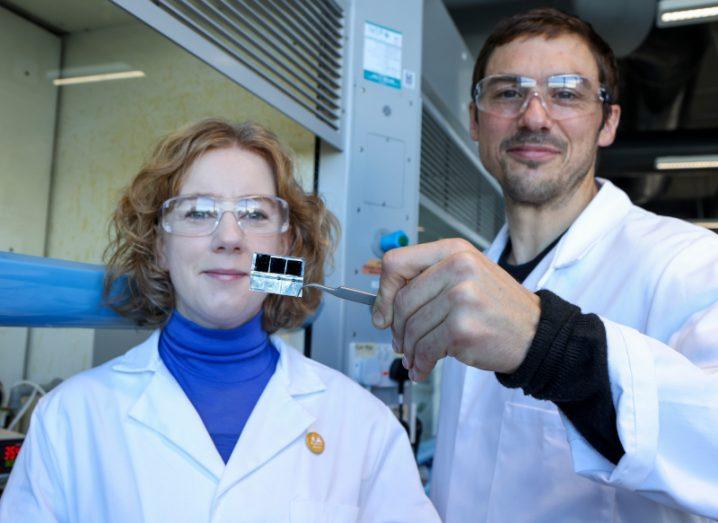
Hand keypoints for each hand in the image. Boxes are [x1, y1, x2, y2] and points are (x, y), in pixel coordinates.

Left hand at [371, 239, 540, 380]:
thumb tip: (382, 310)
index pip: (396, 263)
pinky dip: (420, 363)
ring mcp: (461, 298)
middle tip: (400, 343)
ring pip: (411, 328)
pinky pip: (425, 348)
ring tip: (415, 357)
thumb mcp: (465, 277)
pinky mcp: (463, 328)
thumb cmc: (497, 307)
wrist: (536, 333)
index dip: (383, 291)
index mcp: (453, 251)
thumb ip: (426, 283)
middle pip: (401, 301)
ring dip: (409, 350)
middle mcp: (457, 268)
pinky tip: (423, 367)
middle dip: (396, 328)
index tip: (383, 312)